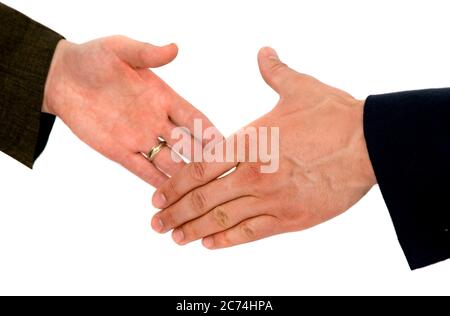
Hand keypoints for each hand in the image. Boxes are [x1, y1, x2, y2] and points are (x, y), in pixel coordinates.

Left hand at [42, 36, 215, 186]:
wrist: (62, 79)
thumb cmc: (93, 59)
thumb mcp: (120, 50)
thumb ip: (146, 52)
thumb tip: (174, 48)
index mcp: (163, 97)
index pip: (195, 117)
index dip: (211, 131)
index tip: (228, 145)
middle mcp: (157, 121)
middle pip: (188, 144)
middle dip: (204, 160)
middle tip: (221, 177)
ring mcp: (140, 138)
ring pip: (169, 161)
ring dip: (184, 176)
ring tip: (201, 193)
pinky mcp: (120, 152)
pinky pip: (142, 170)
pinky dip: (156, 183)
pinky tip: (171, 196)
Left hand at [150, 47, 376, 248]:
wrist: (370, 144)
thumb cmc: (334, 116)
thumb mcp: (299, 88)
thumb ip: (274, 73)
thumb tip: (264, 53)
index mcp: (250, 142)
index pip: (200, 168)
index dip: (175, 185)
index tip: (159, 195)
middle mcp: (254, 174)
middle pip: (204, 198)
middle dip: (175, 213)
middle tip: (156, 223)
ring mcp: (272, 199)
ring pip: (223, 219)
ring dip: (194, 230)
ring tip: (174, 237)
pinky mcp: (291, 219)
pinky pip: (252, 233)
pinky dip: (228, 240)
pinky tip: (210, 244)